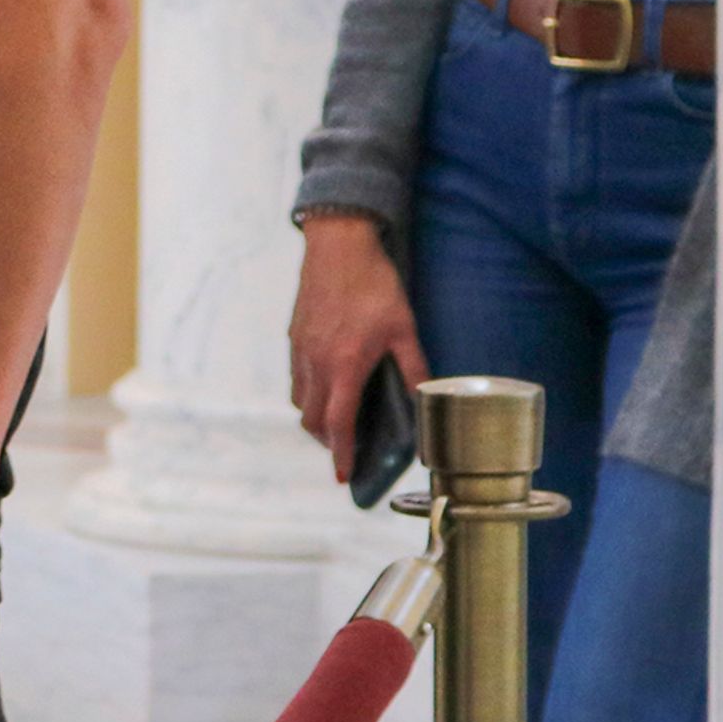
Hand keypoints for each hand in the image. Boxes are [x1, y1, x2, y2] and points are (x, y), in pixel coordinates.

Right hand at [289, 212, 429, 481]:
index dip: (342, 454)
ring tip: (337, 420)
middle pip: (312, 420)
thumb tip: (428, 399)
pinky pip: (295, 378)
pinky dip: (307, 394)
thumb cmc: (373, 284)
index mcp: (344, 365)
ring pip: (300, 401)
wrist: (337, 245)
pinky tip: (327, 385)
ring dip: (315, 418)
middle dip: (328, 441)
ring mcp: (300, 350)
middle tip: (347, 448)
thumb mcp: (403, 327)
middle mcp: (316, 363)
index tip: (344, 477)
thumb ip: (413, 367)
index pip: (338, 424)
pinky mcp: (294, 337)